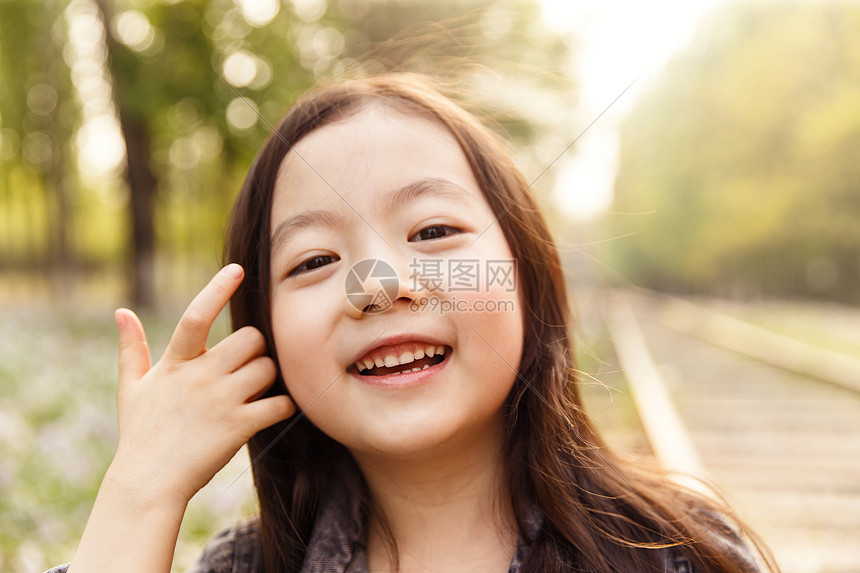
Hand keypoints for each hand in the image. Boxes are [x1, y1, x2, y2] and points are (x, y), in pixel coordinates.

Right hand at [108, 263, 294, 507]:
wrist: (149, 483)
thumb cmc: (141, 433)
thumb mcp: (132, 388)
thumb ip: (131, 348)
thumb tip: (120, 311)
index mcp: (175, 363)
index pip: (196, 316)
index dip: (217, 290)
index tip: (236, 269)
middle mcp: (200, 377)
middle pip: (251, 339)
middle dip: (255, 349)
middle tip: (245, 366)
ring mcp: (220, 401)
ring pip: (267, 369)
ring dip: (268, 377)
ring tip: (253, 392)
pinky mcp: (239, 427)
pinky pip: (279, 403)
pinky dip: (282, 406)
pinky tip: (271, 411)